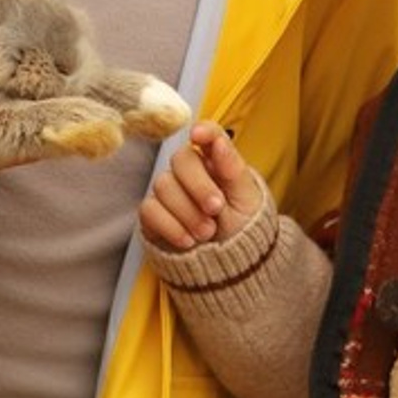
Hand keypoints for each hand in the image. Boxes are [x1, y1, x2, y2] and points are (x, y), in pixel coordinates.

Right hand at [139, 121, 260, 251]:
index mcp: (217, 162)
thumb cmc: (242, 228)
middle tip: (215, 209)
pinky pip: (150, 210)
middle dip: (198, 186)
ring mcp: (169, 192)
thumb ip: (233, 168)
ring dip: (188, 213)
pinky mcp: (153, 214)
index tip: (198, 135)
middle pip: (181, 159)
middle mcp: (190, 172)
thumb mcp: (248, 200)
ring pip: (163, 185)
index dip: (203, 131)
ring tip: (207, 233)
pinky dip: (171, 227)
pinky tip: (188, 241)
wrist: (228, 266)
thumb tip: (218, 140)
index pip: (208, 135)